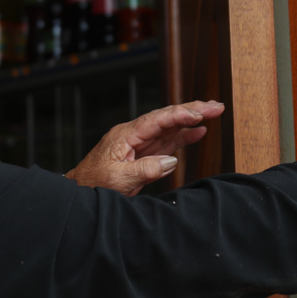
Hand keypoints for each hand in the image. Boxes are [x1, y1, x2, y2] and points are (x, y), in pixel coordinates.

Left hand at [65, 100, 224, 196]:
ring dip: (191, 119)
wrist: (80, 191)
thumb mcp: (118, 179)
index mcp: (125, 134)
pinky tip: (198, 131)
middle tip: (216, 106)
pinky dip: (183, 136)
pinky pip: (167, 141)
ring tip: (214, 112)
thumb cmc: (93, 184)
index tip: (200, 114)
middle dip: (192, 109)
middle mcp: (134, 134)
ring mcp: (139, 143)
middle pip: (166, 117)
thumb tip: (171, 160)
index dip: (180, 115)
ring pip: (170, 127)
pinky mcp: (143, 154)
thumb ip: (145, 169)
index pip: (157, 119)